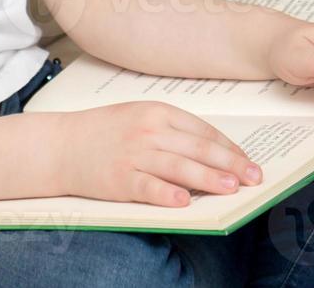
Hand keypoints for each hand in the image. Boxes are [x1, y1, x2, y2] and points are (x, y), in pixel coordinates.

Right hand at [54, 103, 263, 208]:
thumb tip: (211, 151)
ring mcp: (133, 155)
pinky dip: (168, 194)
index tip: (248, 161)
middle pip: (198, 148)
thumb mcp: (139, 117)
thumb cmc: (103, 132)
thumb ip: (172, 131)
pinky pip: (148, 187)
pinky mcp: (118, 179)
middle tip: (254, 177)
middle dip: (230, 163)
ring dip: (209, 178)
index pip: (202, 130)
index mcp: (156, 112)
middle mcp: (148, 131)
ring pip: (180, 167)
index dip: (229, 147)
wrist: (60, 145)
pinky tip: (185, 201)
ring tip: (232, 188)